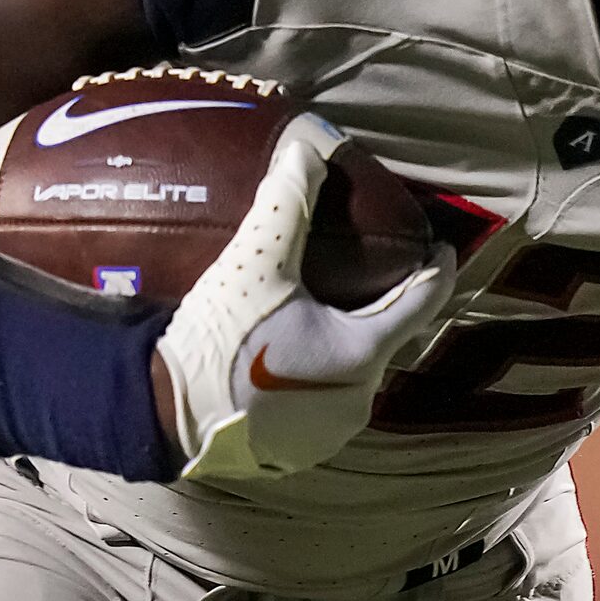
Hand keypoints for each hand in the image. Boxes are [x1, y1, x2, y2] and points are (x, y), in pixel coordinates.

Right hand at [154, 115, 454, 478]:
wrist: (158, 412)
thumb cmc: (216, 340)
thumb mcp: (253, 265)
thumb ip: (286, 205)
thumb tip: (307, 147)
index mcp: (361, 354)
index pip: (421, 302)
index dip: (435, 270)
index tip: (440, 247)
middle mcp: (358, 400)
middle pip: (382, 339)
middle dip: (373, 308)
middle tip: (355, 276)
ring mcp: (330, 433)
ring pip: (351, 375)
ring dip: (340, 346)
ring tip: (319, 314)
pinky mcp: (299, 453)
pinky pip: (321, 405)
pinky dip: (314, 379)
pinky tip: (292, 358)